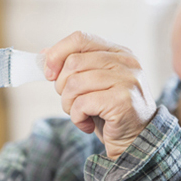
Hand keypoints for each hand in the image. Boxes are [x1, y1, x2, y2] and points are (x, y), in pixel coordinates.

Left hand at [43, 31, 156, 159]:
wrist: (136, 142)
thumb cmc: (110, 112)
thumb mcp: (92, 84)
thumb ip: (73, 66)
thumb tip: (44, 54)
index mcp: (118, 52)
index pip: (80, 38)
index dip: (57, 53)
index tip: (48, 73)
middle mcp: (126, 62)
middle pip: (73, 62)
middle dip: (62, 85)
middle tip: (71, 102)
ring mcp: (127, 80)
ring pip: (74, 83)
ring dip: (68, 104)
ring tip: (80, 114)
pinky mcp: (122, 101)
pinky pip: (82, 103)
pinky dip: (77, 117)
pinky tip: (87, 124)